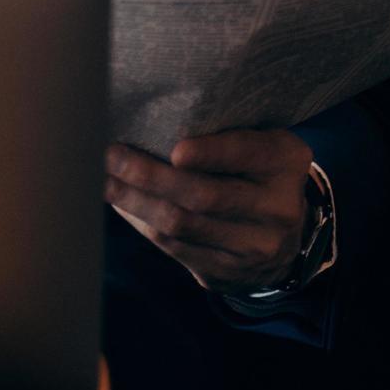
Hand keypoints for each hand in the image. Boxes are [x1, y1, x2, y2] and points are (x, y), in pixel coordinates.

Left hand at [105, 129, 315, 294]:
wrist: (282, 238)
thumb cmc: (255, 172)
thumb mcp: (259, 143)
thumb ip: (224, 132)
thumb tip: (152, 117)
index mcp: (285, 162)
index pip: (247, 154)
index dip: (211, 154)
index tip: (175, 150)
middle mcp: (277, 207)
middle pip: (204, 195)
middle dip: (150, 176)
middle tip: (110, 155)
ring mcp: (254, 246)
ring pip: (182, 225)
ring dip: (135, 202)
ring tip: (103, 180)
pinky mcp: (227, 272)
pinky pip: (175, 248)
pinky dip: (142, 224)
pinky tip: (121, 205)